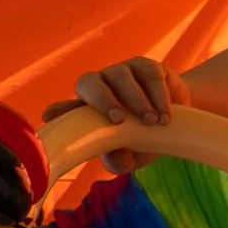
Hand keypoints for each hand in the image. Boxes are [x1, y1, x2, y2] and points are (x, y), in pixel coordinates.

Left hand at [43, 54, 172, 172]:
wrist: (178, 119)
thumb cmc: (143, 140)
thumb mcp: (131, 156)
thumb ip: (119, 160)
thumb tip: (118, 158)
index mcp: (88, 110)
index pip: (67, 108)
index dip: (59, 111)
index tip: (49, 116)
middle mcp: (100, 87)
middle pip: (89, 82)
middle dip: (102, 99)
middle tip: (118, 120)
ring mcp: (122, 73)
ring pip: (121, 76)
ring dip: (136, 100)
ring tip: (151, 122)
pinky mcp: (146, 66)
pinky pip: (148, 74)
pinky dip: (158, 95)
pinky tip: (164, 115)